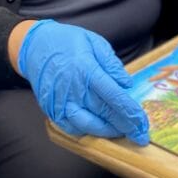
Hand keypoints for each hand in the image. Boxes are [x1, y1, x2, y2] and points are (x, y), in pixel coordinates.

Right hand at [17, 20, 148, 143]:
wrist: (34, 46)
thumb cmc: (68, 42)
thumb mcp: (95, 43)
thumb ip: (112, 64)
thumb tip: (126, 84)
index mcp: (87, 70)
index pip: (114, 96)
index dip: (130, 112)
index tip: (142, 122)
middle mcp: (74, 89)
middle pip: (104, 113)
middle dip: (125, 126)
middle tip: (139, 135)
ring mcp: (61, 101)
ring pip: (88, 125)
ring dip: (107, 131)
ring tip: (121, 132)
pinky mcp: (51, 109)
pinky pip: (70, 127)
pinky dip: (85, 132)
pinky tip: (98, 130)